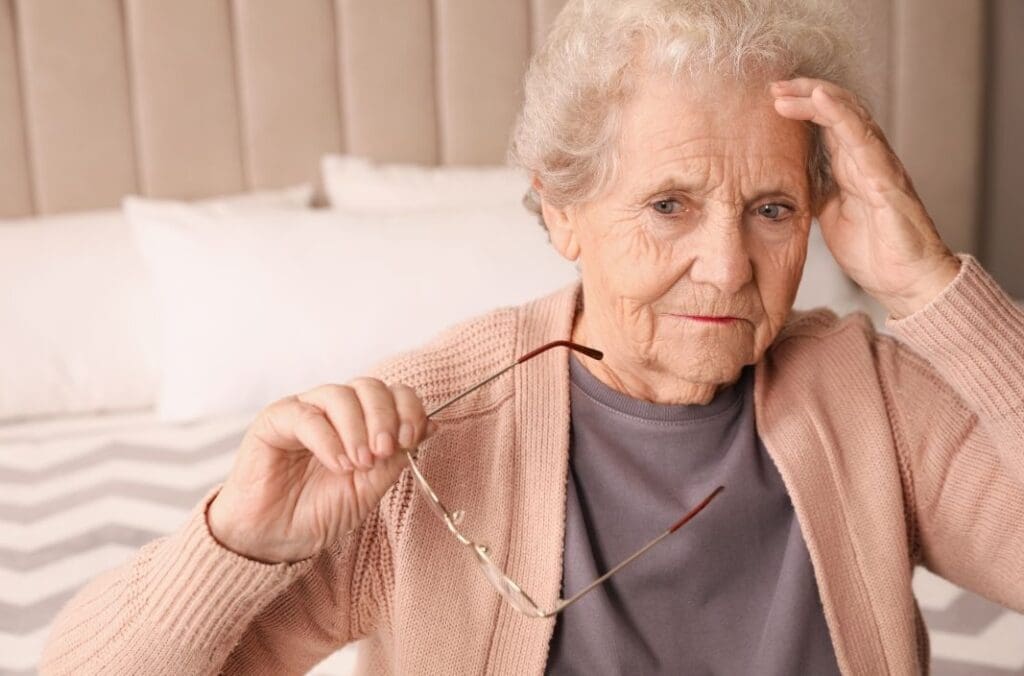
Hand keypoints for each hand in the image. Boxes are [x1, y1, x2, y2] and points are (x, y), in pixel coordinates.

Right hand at [207, 379, 436, 563]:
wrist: (277, 538)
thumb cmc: (320, 511)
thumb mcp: (370, 487)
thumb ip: (397, 457)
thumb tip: (432, 426)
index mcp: (361, 420)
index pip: (392, 393)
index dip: (408, 409)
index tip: (411, 438)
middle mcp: (334, 410)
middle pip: (369, 387)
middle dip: (384, 417)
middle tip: (384, 451)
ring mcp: (304, 411)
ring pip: (340, 395)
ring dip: (357, 428)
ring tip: (359, 463)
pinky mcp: (275, 420)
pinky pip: (307, 416)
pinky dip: (329, 440)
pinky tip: (338, 464)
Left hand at [770, 78, 960, 318]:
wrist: (903, 281)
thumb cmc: (872, 248)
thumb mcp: (828, 214)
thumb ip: (813, 190)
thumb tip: (781, 180)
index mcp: (851, 165)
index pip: (826, 121)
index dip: (800, 105)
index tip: (769, 99)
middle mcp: (867, 158)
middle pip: (837, 109)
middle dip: (804, 93)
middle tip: (771, 85)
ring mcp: (879, 166)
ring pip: (850, 115)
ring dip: (816, 97)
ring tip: (788, 89)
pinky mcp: (886, 181)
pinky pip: (863, 140)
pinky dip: (841, 116)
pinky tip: (821, 100)